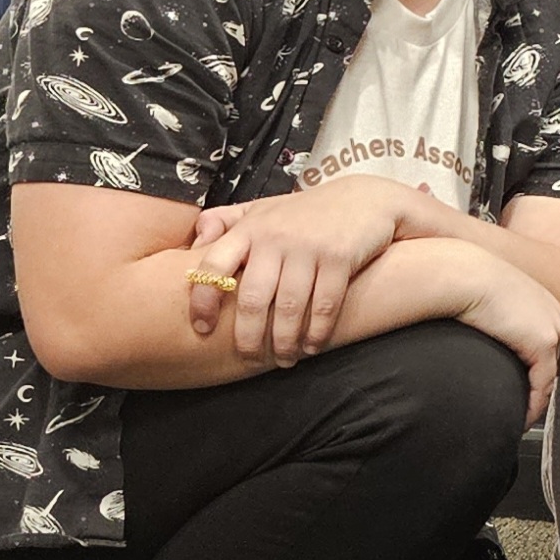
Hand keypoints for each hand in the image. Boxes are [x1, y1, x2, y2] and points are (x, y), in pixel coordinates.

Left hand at [185, 176, 418, 366]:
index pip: (214, 266)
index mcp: (249, 229)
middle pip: (252, 297)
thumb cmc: (305, 212)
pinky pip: (325, 305)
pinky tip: (312, 346)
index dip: (203, 300)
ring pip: (289, 307)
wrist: (365, 199)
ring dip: (284, 341)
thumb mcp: (261, 209)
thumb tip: (193, 243)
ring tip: (284, 360)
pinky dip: (317, 332)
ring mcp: (308, 247)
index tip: (202, 328)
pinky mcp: (340, 257)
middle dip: (249, 336)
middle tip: (249, 358)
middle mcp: (275, 237)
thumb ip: (225, 221)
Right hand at [457, 258, 559, 426]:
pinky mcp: (542, 342)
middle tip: (516, 411)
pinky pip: (542, 385)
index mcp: (540, 303)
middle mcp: (552, 314)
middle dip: (532, 389)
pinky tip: (519, 420)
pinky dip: (532, 406)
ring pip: (547, 377)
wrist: (461, 273)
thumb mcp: (479, 300)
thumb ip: (484, 318)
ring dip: (533, 402)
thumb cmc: (460, 282)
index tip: (515, 390)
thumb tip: (473, 334)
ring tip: (517, 421)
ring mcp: (551, 327)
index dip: (529, 372)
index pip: (540, 346)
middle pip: (547, 363)